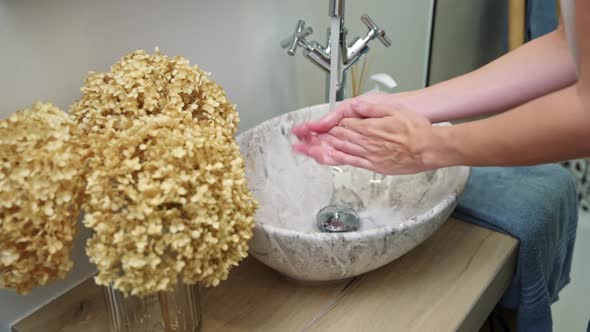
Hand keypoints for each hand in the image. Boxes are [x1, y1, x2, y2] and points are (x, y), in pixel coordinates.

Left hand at [292, 100, 437, 174]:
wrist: (429, 148)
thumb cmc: (416, 128)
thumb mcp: (394, 109)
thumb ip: (372, 108)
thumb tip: (355, 105)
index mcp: (368, 127)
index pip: (339, 125)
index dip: (322, 126)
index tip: (308, 127)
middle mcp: (365, 142)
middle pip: (335, 138)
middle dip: (315, 138)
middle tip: (298, 138)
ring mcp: (368, 155)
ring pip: (339, 151)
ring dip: (320, 149)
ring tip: (303, 150)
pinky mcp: (374, 165)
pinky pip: (350, 162)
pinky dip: (336, 160)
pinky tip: (325, 159)